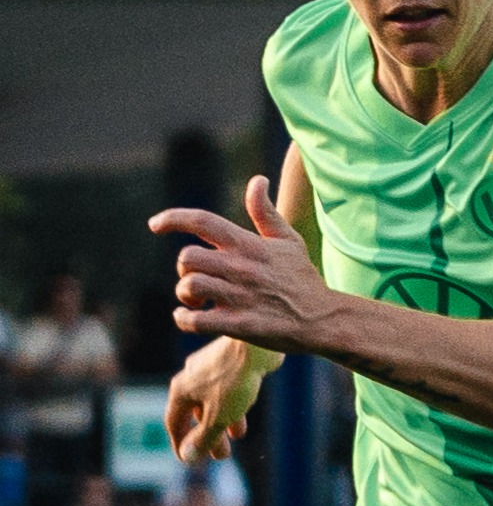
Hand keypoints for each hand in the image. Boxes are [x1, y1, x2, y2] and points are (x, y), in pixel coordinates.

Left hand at [156, 179, 338, 362]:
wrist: (324, 320)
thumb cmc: (302, 278)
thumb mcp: (289, 241)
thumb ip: (265, 212)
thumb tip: (257, 180)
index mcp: (250, 246)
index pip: (204, 222)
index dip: (174, 218)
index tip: (155, 224)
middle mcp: (242, 269)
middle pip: (187, 257)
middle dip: (185, 268)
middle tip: (198, 277)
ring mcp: (240, 298)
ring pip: (190, 286)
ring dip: (186, 294)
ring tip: (198, 301)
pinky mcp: (239, 325)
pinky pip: (194, 320)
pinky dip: (184, 319)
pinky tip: (191, 317)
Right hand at [166, 333, 261, 463]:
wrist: (256, 344)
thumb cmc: (234, 380)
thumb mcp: (218, 416)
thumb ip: (203, 438)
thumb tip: (188, 458)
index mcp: (181, 390)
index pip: (174, 422)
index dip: (180, 443)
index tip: (188, 459)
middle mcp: (190, 378)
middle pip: (195, 413)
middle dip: (207, 436)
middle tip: (220, 456)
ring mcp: (209, 369)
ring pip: (212, 401)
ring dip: (222, 422)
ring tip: (236, 438)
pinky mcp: (229, 363)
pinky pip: (226, 391)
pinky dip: (232, 406)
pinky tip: (243, 415)